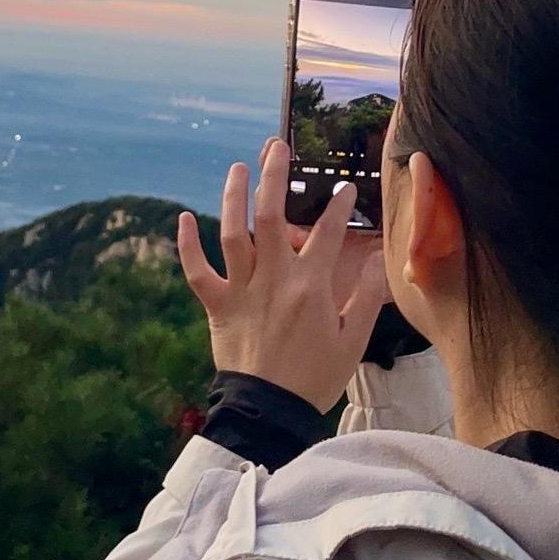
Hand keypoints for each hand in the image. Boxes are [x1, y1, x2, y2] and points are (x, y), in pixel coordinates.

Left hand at [177, 139, 387, 411]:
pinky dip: (187, 245)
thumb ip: (365, 297)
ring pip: (232, 233)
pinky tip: (184, 218)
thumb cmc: (314, 378)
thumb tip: (374, 260)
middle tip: (276, 146)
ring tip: (238, 167)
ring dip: (233, 196)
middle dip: (274, 175)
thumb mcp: (352, 340)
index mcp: (310, 286)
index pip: (327, 232)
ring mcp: (242, 290)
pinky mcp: (217, 306)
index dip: (339, 206)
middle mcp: (273, 279)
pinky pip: (197, 271)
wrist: (269, 412)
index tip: (345, 188)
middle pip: (270, 215)